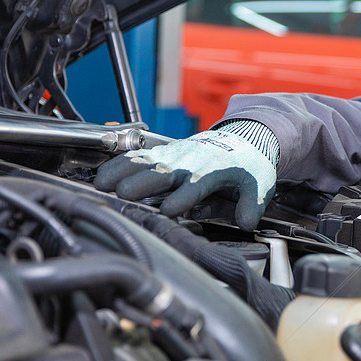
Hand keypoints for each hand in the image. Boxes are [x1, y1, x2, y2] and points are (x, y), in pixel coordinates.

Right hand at [94, 129, 276, 229]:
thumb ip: (251, 203)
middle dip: (143, 183)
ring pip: (144, 161)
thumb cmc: (247, 165)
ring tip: (101, 185)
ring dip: (122, 171)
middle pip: (163, 172)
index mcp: (212, 171)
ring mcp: (173, 155)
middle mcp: (189, 162)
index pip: (196, 184)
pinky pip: (137, 156)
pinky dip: (118, 164)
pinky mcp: (162, 153)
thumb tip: (245, 222)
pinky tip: (101, 175)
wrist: (243, 138)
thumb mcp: (258, 184)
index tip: (170, 210)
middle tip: (124, 195)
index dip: (183, 197)